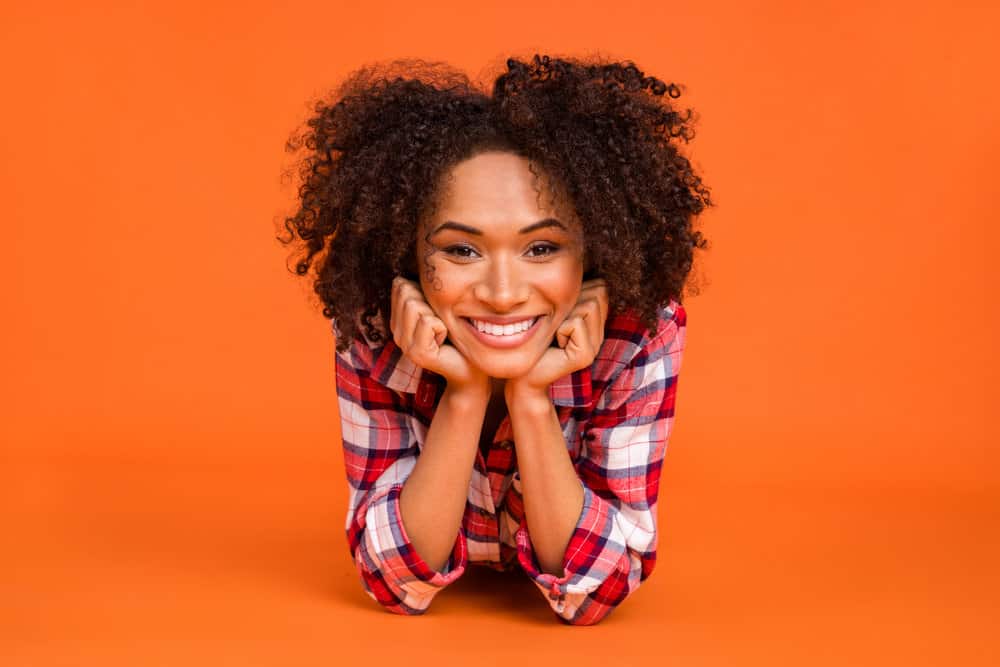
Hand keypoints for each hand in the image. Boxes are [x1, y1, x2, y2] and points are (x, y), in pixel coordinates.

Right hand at [389, 276, 489, 396]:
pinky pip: (429, 322)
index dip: (423, 291)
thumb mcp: (438, 309)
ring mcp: (405, 346)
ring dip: (437, 315)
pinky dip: (443, 327)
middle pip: (406, 294)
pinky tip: (445, 340)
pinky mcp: (418, 354)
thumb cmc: (458, 336)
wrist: (470, 369)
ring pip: (415, 306)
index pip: (400, 286)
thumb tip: (408, 273)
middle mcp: (397, 334)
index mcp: (398, 321)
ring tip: (442, 332)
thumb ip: (423, 293)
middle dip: (429, 302)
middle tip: (440, 323)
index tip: (434, 311)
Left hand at [505, 278, 608, 401]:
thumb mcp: (553, 311)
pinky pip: (576, 323)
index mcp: (594, 323)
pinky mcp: (585, 356)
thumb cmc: (533, 339)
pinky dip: (560, 329)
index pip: (601, 287)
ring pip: (587, 305)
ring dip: (564, 316)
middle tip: (557, 326)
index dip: (577, 292)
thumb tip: (580, 264)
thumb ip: (569, 293)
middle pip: (597, 292)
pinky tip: (554, 344)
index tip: (560, 314)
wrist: (523, 376)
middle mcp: (599, 334)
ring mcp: (595, 346)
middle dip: (571, 302)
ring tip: (555, 335)